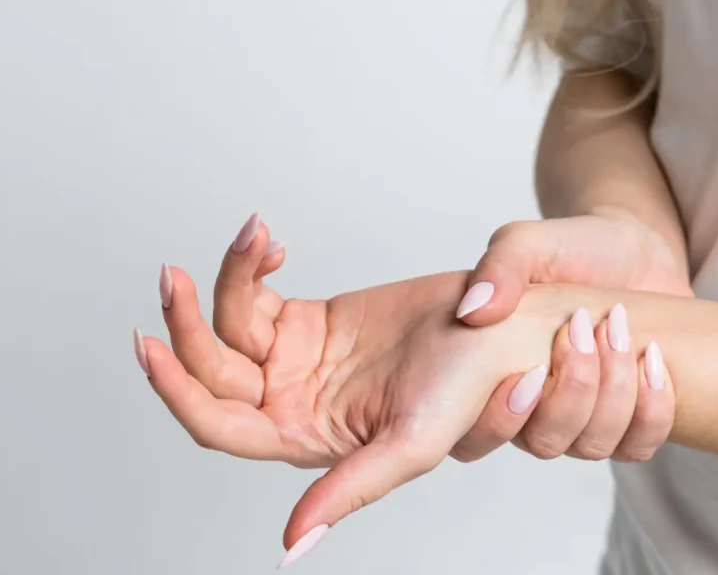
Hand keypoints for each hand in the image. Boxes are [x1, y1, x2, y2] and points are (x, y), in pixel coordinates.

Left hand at [132, 213, 561, 565]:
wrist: (503, 325)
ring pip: (228, 325)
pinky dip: (253, 267)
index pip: (220, 426)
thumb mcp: (411, 444)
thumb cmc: (471, 387)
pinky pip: (257, 294)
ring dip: (227, 279)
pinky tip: (270, 245)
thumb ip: (348, 491)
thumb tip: (290, 547)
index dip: (178, 391)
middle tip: (174, 278)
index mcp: (306, 439)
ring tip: (254, 237)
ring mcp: (295, 361)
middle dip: (186, 323)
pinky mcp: (307, 319)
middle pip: (211, 371)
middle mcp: (292, 405)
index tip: (151, 345)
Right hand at [451, 210, 685, 461]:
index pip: (476, 439)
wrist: (633, 249)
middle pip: (544, 443)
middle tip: (583, 327)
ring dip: (614, 394)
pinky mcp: (630, 420)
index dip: (502, 420)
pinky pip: (638, 447)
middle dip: (573, 390)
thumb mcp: (530, 243)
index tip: (535, 370)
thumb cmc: (574, 249)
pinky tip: (653, 362)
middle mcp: (534, 411)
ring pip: (592, 447)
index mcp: (494, 378)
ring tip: (620, 333)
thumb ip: (499, 268)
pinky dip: (651, 411)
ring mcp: (584, 420)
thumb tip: (473, 312)